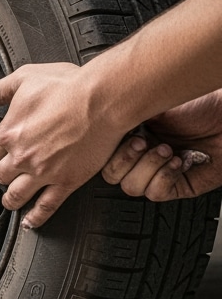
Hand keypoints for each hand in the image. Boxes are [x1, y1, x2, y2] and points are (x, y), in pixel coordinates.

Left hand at [0, 62, 126, 228]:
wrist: (103, 99)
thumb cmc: (70, 87)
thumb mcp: (26, 79)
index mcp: (10, 132)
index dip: (0, 149)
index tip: (4, 150)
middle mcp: (22, 156)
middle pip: (2, 173)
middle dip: (4, 173)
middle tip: (8, 174)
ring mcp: (43, 172)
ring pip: (17, 194)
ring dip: (11, 200)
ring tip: (11, 202)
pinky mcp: (66, 181)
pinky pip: (46, 206)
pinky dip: (36, 216)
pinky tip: (31, 221)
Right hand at [100, 90, 221, 200]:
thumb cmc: (199, 106)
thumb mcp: (152, 105)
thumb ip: (123, 116)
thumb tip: (100, 121)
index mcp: (129, 135)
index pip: (101, 155)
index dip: (108, 151)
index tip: (128, 135)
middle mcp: (140, 155)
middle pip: (111, 175)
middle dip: (125, 160)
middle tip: (144, 143)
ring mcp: (157, 172)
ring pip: (131, 187)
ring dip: (148, 168)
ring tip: (167, 151)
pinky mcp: (176, 186)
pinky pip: (155, 193)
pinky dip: (165, 177)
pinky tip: (179, 161)